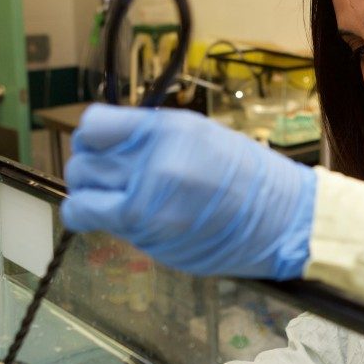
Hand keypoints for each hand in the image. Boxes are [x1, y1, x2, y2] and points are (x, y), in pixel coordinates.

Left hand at [61, 104, 315, 279]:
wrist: (281, 218)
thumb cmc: (245, 175)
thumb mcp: (197, 134)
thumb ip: (149, 137)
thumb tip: (107, 145)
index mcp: (166, 132)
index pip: (93, 126)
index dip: (90, 138)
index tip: (100, 146)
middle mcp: (152, 165)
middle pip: (82, 163)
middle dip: (89, 169)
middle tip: (108, 176)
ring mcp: (147, 205)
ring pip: (83, 195)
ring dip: (90, 195)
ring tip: (111, 197)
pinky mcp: (147, 236)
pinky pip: (97, 222)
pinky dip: (94, 218)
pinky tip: (112, 216)